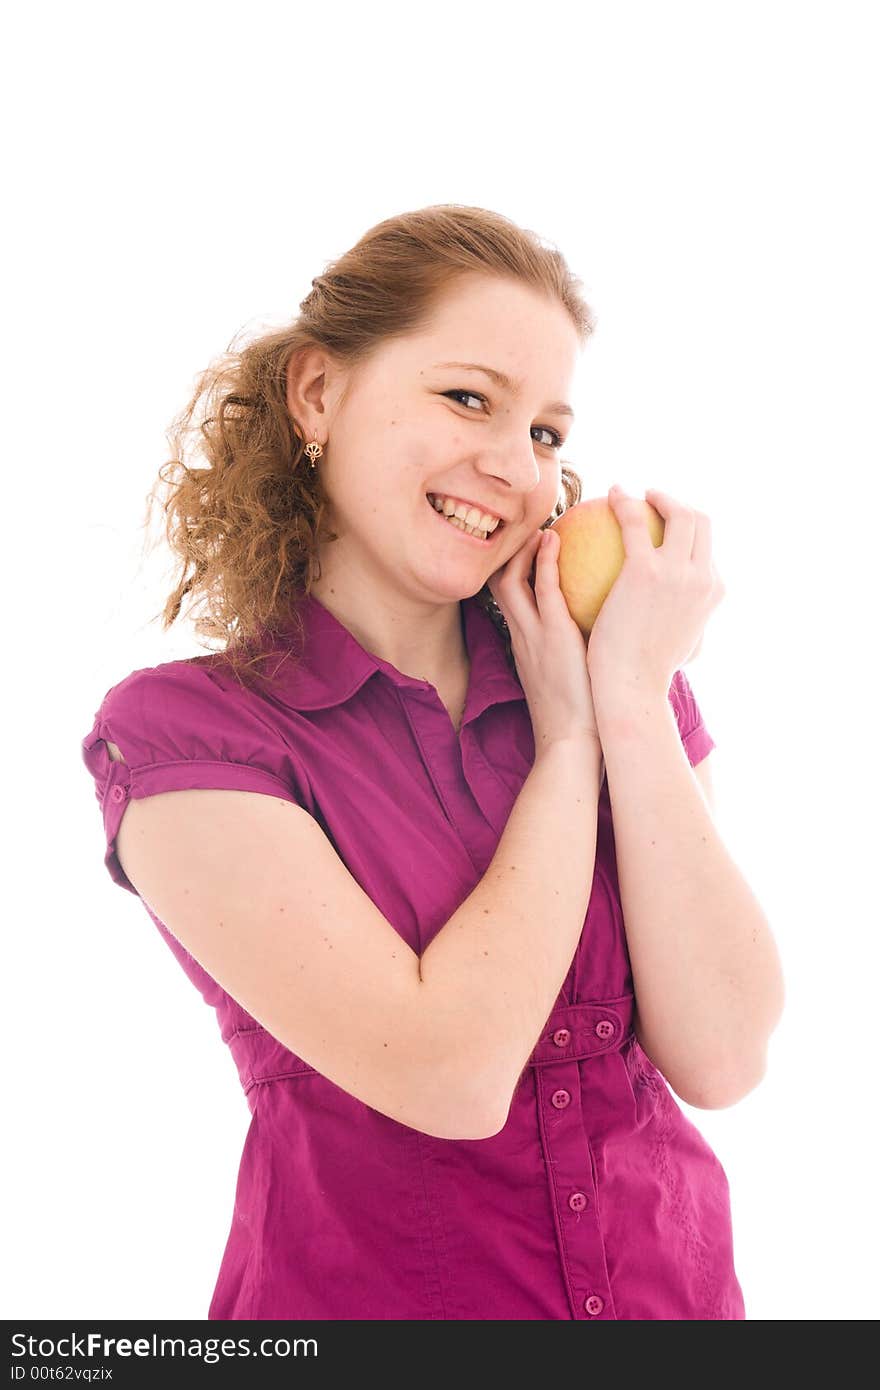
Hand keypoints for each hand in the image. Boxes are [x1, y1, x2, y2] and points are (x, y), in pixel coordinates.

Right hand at [487, 527, 599, 750]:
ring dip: (521, 551)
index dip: (515, 571)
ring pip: (508, 580)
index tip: (533, 551)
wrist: (573, 741)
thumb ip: (579, 650)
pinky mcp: (551, 636)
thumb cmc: (581, 714)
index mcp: (525, 645)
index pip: (510, 600)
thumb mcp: (573, 676)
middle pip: (497, 584)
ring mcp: (532, 635)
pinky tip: (558, 539)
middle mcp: (521, 636)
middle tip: (532, 531)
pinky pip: (542, 588)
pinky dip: (545, 560)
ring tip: (543, 527)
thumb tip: (608, 627)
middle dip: (508, 554)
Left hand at [585, 485, 725, 696]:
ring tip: (631, 495)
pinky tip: (609, 496)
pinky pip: (633, 521)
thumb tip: (688, 615)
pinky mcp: (645, 569)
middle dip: (679, 503)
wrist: (631, 686)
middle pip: (701, 520)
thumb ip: (690, 624)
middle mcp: (703, 576)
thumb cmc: (647, 672)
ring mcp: (678, 571)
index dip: (690, 528)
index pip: (708, 546)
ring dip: (657, 495)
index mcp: (713, 591)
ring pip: (677, 512)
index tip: (664, 523)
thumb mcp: (684, 647)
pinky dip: (624, 502)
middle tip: (651, 500)